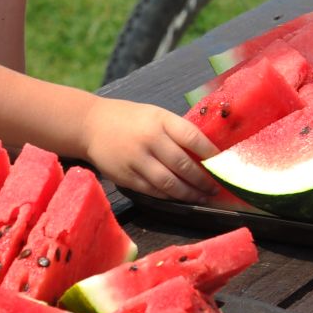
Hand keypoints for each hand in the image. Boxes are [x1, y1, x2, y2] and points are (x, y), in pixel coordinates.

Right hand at [82, 100, 219, 201]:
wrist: (90, 125)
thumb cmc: (128, 118)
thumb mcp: (154, 114)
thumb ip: (176, 131)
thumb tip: (205, 153)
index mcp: (160, 120)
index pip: (192, 137)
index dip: (210, 153)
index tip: (223, 164)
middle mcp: (149, 139)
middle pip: (183, 165)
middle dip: (203, 180)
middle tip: (215, 188)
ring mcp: (137, 159)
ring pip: (169, 183)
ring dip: (189, 193)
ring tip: (202, 197)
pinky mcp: (126, 176)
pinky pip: (153, 191)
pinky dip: (169, 196)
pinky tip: (179, 198)